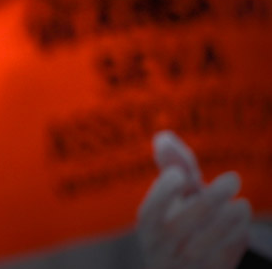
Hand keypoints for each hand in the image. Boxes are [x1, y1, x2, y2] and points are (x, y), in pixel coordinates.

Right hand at [137, 131, 251, 268]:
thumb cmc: (179, 222)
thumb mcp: (175, 197)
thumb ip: (172, 167)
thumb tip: (163, 136)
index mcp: (150, 225)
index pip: (150, 211)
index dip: (163, 192)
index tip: (180, 173)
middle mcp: (162, 247)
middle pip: (180, 227)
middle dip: (208, 202)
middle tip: (233, 177)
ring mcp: (185, 264)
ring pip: (203, 247)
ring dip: (225, 223)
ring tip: (242, 204)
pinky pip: (222, 260)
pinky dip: (234, 241)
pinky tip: (243, 224)